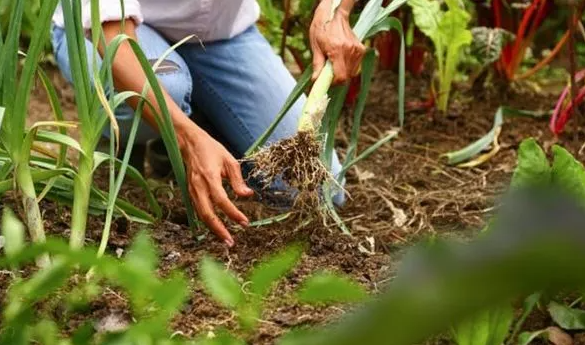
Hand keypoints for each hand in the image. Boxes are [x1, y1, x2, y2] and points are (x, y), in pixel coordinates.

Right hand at [176, 121, 253, 246]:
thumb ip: (237, 180)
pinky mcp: (189, 192)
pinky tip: (216, 228)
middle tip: (230, 242)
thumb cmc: (211, 149)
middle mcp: (198, 186)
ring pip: (201, 215)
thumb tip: (247, 195)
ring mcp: (192, 190)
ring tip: (225, 239)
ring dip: (213, 229)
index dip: (233, 213)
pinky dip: (207, 221)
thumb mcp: (229, 160)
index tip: (244, 222)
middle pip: (207, 214)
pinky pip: (198, 210)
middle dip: (219, 230)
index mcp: (209, 177)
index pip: (222, 200)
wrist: (189, 143)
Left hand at [309, 0, 365, 83]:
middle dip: (337, 77)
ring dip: (343, 71)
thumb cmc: (321, 28)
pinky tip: (341, 58)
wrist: (333, 13)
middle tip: (328, 70)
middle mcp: (350, 50)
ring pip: (352, 72)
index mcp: (337, 50)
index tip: (327, 80)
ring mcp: (357, 49)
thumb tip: (316, 80)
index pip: (341, 77)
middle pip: (346, 76)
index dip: (333, 82)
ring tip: (334, 61)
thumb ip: (317, 65)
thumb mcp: (316, 46)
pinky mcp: (361, 49)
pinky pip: (356, 66)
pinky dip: (348, 66)